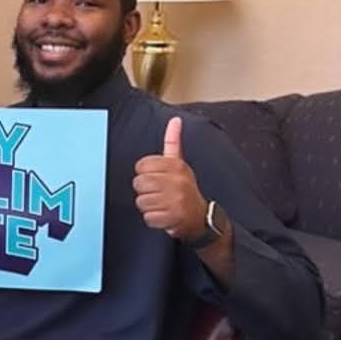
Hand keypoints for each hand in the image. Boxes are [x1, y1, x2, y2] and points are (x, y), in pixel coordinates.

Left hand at [133, 116, 207, 240]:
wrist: (201, 217)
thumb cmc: (184, 188)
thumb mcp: (180, 163)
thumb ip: (173, 141)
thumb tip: (175, 120)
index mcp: (176, 165)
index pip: (142, 165)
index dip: (144, 173)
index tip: (154, 178)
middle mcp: (177, 181)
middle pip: (139, 183)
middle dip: (144, 191)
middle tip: (157, 193)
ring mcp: (175, 199)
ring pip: (141, 201)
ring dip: (148, 206)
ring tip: (160, 204)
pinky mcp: (173, 217)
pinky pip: (148, 217)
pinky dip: (153, 219)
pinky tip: (163, 215)